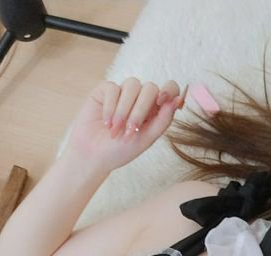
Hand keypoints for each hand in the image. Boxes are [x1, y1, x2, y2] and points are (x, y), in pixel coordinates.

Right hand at [64, 78, 186, 172]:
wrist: (93, 156)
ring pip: (132, 84)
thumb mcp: (146, 139)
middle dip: (140, 110)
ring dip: (124, 110)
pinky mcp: (105, 90)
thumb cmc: (120, 151)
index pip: (170, 89)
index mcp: (155, 110)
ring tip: (115, 130)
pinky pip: (113, 88)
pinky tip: (106, 123)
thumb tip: (178, 100)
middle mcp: (140, 98)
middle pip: (150, 88)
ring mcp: (123, 92)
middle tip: (130, 130)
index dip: (169, 90)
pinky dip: (110, 107)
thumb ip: (163, 121)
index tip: (161, 101)